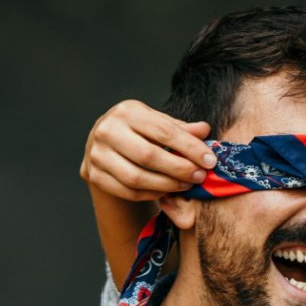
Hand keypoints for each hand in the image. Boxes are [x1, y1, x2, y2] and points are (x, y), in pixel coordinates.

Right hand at [80, 99, 215, 200]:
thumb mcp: (157, 124)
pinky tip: (167, 190)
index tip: (210, 160)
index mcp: (127, 112)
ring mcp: (97, 154)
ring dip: (167, 185)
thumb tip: (204, 130)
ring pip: (137, 177)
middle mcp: (108, 130)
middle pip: (149, 156)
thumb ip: (180, 129)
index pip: (163, 131)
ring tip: (186, 185)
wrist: (103, 144)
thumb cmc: (138, 132)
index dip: (189, 147)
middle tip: (199, 176)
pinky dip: (152, 194)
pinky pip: (129, 191)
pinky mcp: (95, 175)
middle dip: (179, 169)